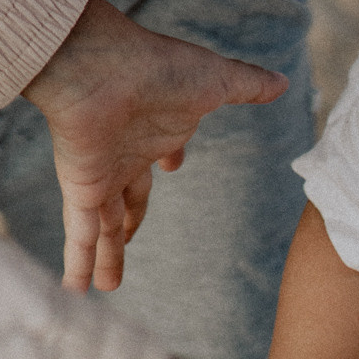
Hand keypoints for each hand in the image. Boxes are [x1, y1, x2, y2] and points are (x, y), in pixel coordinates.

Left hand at [22, 0, 284, 292]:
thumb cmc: (157, 68)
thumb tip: (283, 80)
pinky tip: (75, 291)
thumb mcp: (216, 80)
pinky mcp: (82, 190)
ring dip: (106, 256)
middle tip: (128, 241)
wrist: (103, 67)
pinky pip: (81, 236)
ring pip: (104, 227)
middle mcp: (124, 155)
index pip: (159, 153)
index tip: (171, 165)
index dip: (166, 159)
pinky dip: (78, 263)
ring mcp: (100, 175)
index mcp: (155, 131)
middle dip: (129, 222)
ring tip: (105, 287)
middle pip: (128, 199)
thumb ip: (248, 85)